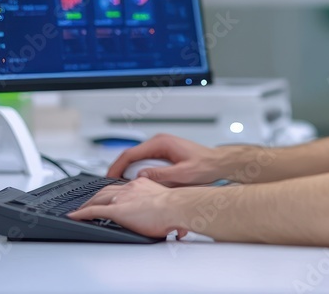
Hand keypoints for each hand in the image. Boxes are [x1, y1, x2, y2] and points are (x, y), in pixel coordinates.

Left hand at [68, 177, 184, 238]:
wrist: (176, 207)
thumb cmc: (177, 208)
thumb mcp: (168, 205)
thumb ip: (166, 213)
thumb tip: (176, 230)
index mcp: (141, 185)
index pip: (120, 187)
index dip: (112, 192)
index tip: (109, 197)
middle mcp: (129, 189)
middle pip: (105, 191)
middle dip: (94, 197)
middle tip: (87, 203)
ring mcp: (121, 198)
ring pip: (97, 199)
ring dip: (86, 205)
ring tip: (79, 210)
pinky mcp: (116, 210)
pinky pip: (93, 211)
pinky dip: (81, 213)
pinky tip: (74, 216)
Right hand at [106, 133, 228, 185]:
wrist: (219, 163)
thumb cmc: (206, 166)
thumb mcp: (184, 173)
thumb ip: (162, 175)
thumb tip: (141, 176)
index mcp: (162, 143)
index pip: (131, 153)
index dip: (117, 166)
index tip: (109, 177)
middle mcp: (160, 142)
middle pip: (131, 155)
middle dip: (119, 169)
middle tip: (112, 185)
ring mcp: (161, 146)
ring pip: (137, 158)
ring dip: (128, 171)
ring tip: (122, 186)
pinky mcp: (164, 153)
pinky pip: (146, 161)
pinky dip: (138, 170)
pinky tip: (136, 182)